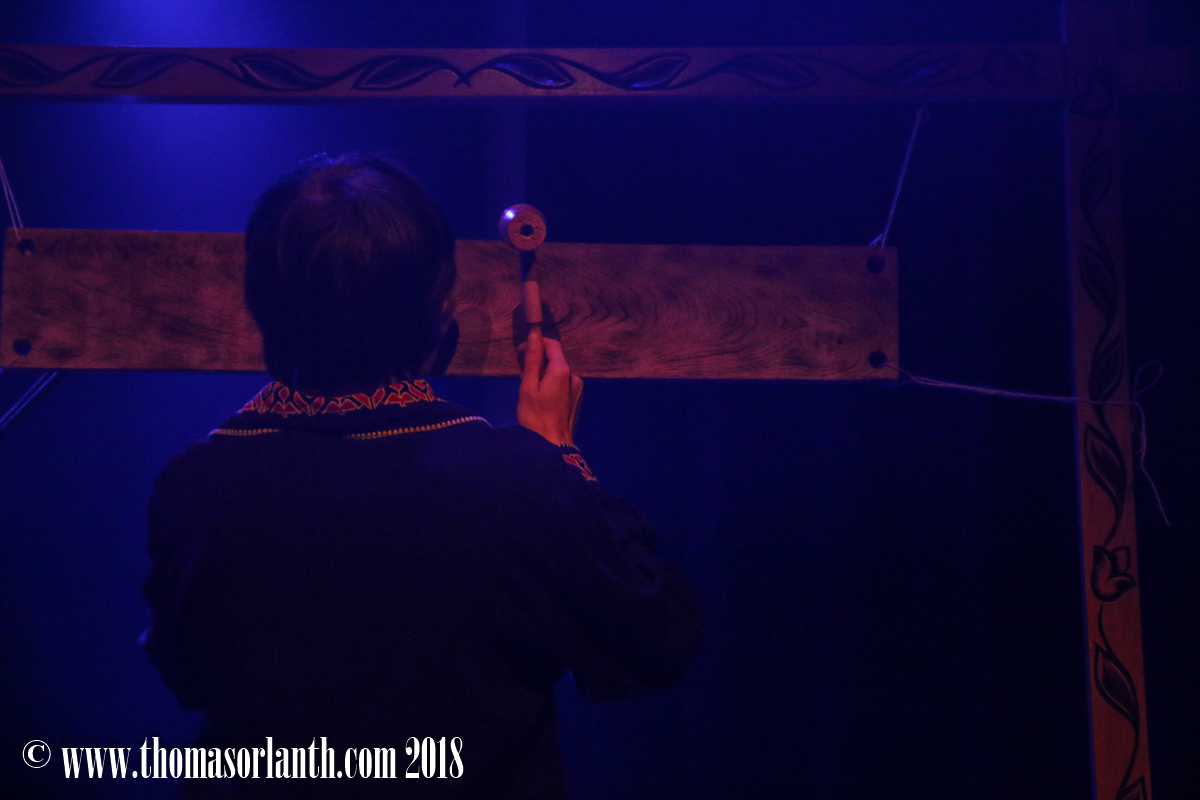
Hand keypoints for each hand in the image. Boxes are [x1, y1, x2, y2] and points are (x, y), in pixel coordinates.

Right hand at [517, 328, 582, 446]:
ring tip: (529, 389)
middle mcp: (574, 376)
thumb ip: (532, 360)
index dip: (536, 343)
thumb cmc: (535, 416)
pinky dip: (551, 383)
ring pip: (558, 372)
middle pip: (555, 358)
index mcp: (562, 370)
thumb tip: (534, 335)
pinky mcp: (576, 399)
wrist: (552, 446)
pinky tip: (541, 398)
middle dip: (538, 360)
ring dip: (544, 373)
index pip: (552, 344)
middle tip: (521, 374)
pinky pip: (563, 383)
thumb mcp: (528, 386)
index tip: (520, 353)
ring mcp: (577, 388)